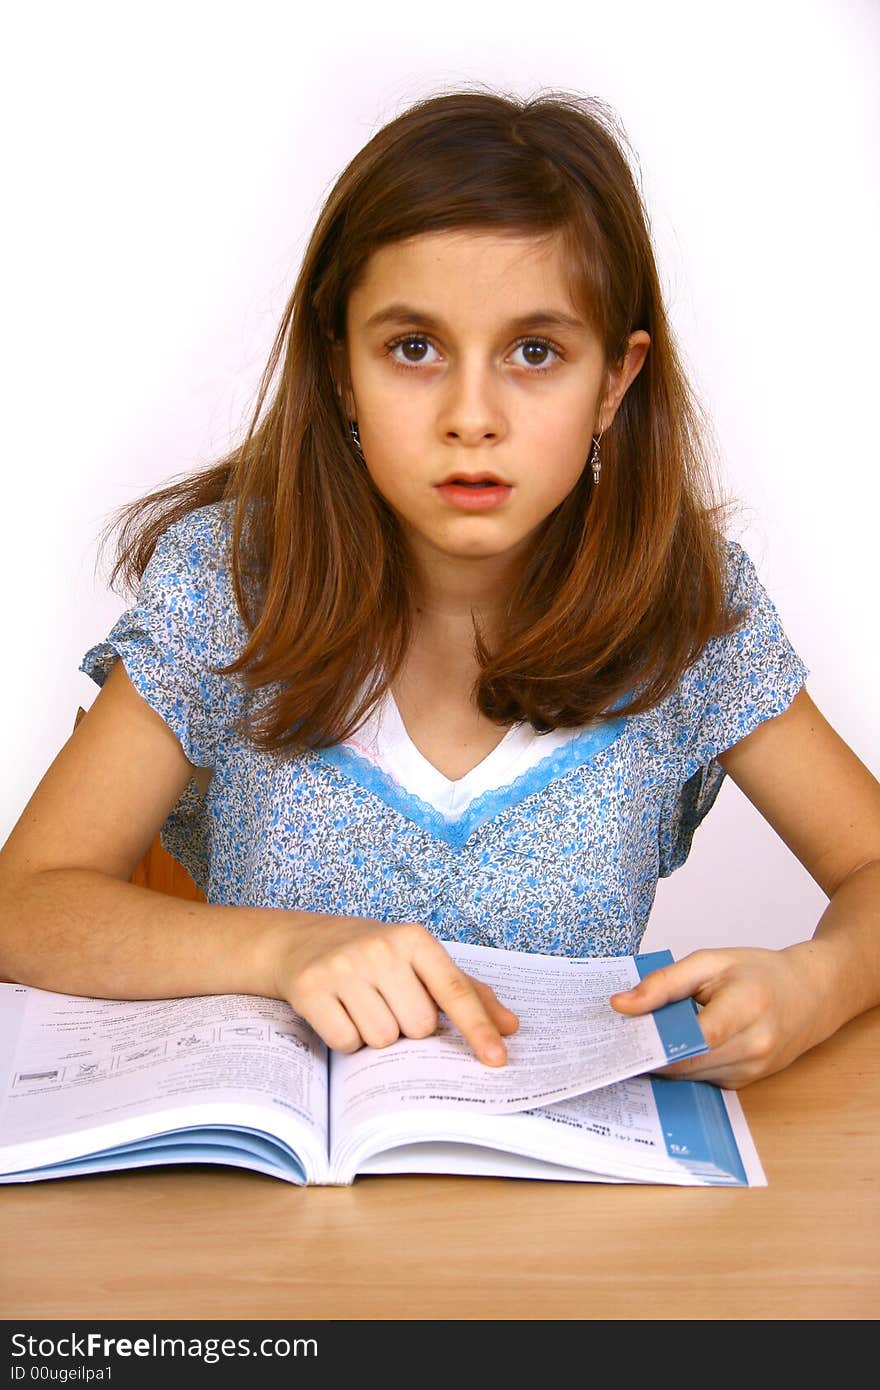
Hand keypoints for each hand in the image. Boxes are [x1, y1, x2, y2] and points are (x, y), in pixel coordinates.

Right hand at [269, 914, 519, 1065]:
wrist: (300, 940)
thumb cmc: (372, 957)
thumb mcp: (419, 963)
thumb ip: (467, 993)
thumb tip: (510, 1027)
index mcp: (415, 940)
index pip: (455, 991)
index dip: (478, 1028)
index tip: (497, 1059)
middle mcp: (381, 948)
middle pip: (418, 1027)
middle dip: (407, 1028)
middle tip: (388, 1003)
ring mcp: (344, 967)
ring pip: (383, 1039)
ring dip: (375, 1035)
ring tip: (362, 1006)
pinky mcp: (311, 988)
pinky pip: (346, 1042)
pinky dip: (346, 1039)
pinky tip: (339, 1013)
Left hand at [609, 942, 831, 1088]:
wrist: (809, 996)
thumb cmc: (760, 973)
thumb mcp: (711, 962)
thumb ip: (665, 983)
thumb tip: (622, 1005)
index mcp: (747, 1007)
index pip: (697, 1036)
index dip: (657, 1040)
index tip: (622, 1032)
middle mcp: (754, 1046)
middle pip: (688, 1063)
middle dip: (648, 1053)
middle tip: (615, 1039)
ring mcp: (751, 1070)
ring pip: (689, 1076)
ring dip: (662, 1063)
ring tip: (635, 1042)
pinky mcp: (744, 1083)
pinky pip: (701, 1080)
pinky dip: (680, 1067)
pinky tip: (666, 1050)